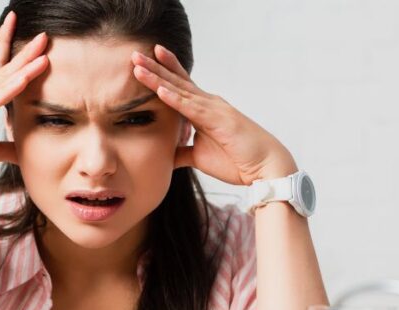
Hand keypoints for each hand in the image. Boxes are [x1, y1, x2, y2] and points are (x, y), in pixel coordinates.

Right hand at [0, 11, 48, 182]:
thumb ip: (8, 149)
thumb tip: (27, 152)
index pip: (1, 71)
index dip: (17, 54)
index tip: (36, 40)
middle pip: (3, 70)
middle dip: (25, 53)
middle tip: (44, 36)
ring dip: (22, 69)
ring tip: (42, 55)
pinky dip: (6, 91)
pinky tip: (22, 80)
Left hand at [131, 45, 297, 184]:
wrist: (264, 166)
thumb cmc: (237, 160)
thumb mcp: (201, 157)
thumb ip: (183, 152)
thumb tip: (165, 155)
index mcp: (205, 110)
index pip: (180, 86)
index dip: (163, 72)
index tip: (144, 62)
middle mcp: (209, 103)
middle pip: (177, 82)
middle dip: (155, 68)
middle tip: (134, 54)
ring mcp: (214, 109)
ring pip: (180, 90)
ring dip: (158, 78)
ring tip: (138, 66)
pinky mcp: (217, 120)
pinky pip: (191, 108)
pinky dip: (174, 99)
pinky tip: (159, 89)